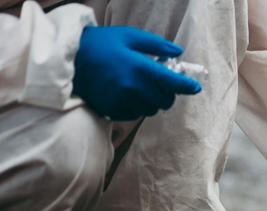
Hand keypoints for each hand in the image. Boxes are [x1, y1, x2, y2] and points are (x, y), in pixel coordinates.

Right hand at [73, 26, 201, 120]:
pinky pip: (136, 114)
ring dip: (152, 100)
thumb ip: (156, 44)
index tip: (195, 87)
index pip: (173, 83)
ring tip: (139, 86)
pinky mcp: (114, 111)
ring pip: (152, 109)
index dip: (187, 86)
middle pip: (166, 101)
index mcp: (140, 68)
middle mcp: (134, 89)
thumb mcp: (128, 36)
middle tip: (160, 82)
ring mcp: (124, 102)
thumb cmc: (99, 44)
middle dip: (167, 93)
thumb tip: (178, 53)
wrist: (67, 60)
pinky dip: (137, 106)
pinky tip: (127, 93)